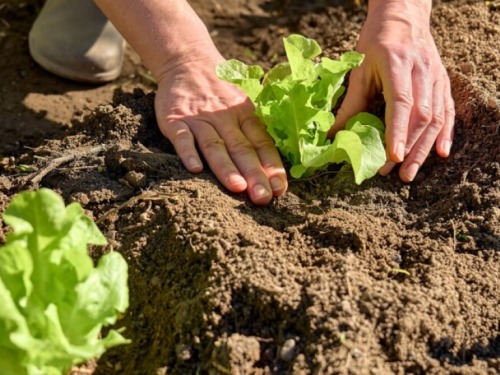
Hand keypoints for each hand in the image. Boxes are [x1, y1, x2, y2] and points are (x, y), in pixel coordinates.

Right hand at [154, 48, 287, 204]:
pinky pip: (182, 137)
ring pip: (215, 145)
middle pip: (242, 149)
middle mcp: (225, 118)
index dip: (272, 167)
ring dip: (226, 167)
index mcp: (246, 116)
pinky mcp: (175, 119)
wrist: (188, 61)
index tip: (279, 189)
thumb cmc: (221, 91)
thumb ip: (257, 131)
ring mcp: (200, 119)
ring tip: (237, 187)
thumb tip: (276, 166)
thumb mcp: (244, 104)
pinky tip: (195, 169)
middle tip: (263, 198)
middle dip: (254, 175)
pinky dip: (188, 152)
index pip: (263, 144)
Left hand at [330, 0, 454, 181]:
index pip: (402, 103)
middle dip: (408, 148)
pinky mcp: (442, 81)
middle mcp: (421, 71)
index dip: (397, 131)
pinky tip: (440, 153)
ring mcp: (436, 76)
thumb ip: (350, 102)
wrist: (403, 15)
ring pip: (436, 117)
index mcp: (397, 64)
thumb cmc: (376, 41)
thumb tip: (333, 136)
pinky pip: (448, 110)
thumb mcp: (359, 68)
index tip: (392, 156)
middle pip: (422, 116)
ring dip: (423, 148)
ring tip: (409, 172)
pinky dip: (445, 133)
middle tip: (394, 173)